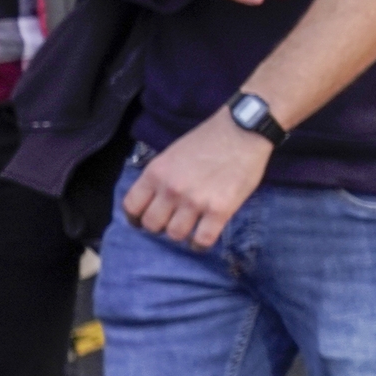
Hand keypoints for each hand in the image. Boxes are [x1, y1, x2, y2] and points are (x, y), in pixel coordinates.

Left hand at [122, 113, 272, 247]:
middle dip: (160, 227)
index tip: (143, 221)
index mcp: (156, 173)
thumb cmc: (209, 139)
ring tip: (190, 227)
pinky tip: (202, 239)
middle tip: (172, 222)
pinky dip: (200, 245)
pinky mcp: (220, 210)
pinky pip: (202, 240)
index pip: (131, 206)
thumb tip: (155, 199)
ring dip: (182, 234)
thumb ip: (161, 176)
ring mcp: (195, 201)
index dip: (135, 218)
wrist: (244, 131)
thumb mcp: (173, 153)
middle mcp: (171, 189)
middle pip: (152, 225)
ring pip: (175, 235)